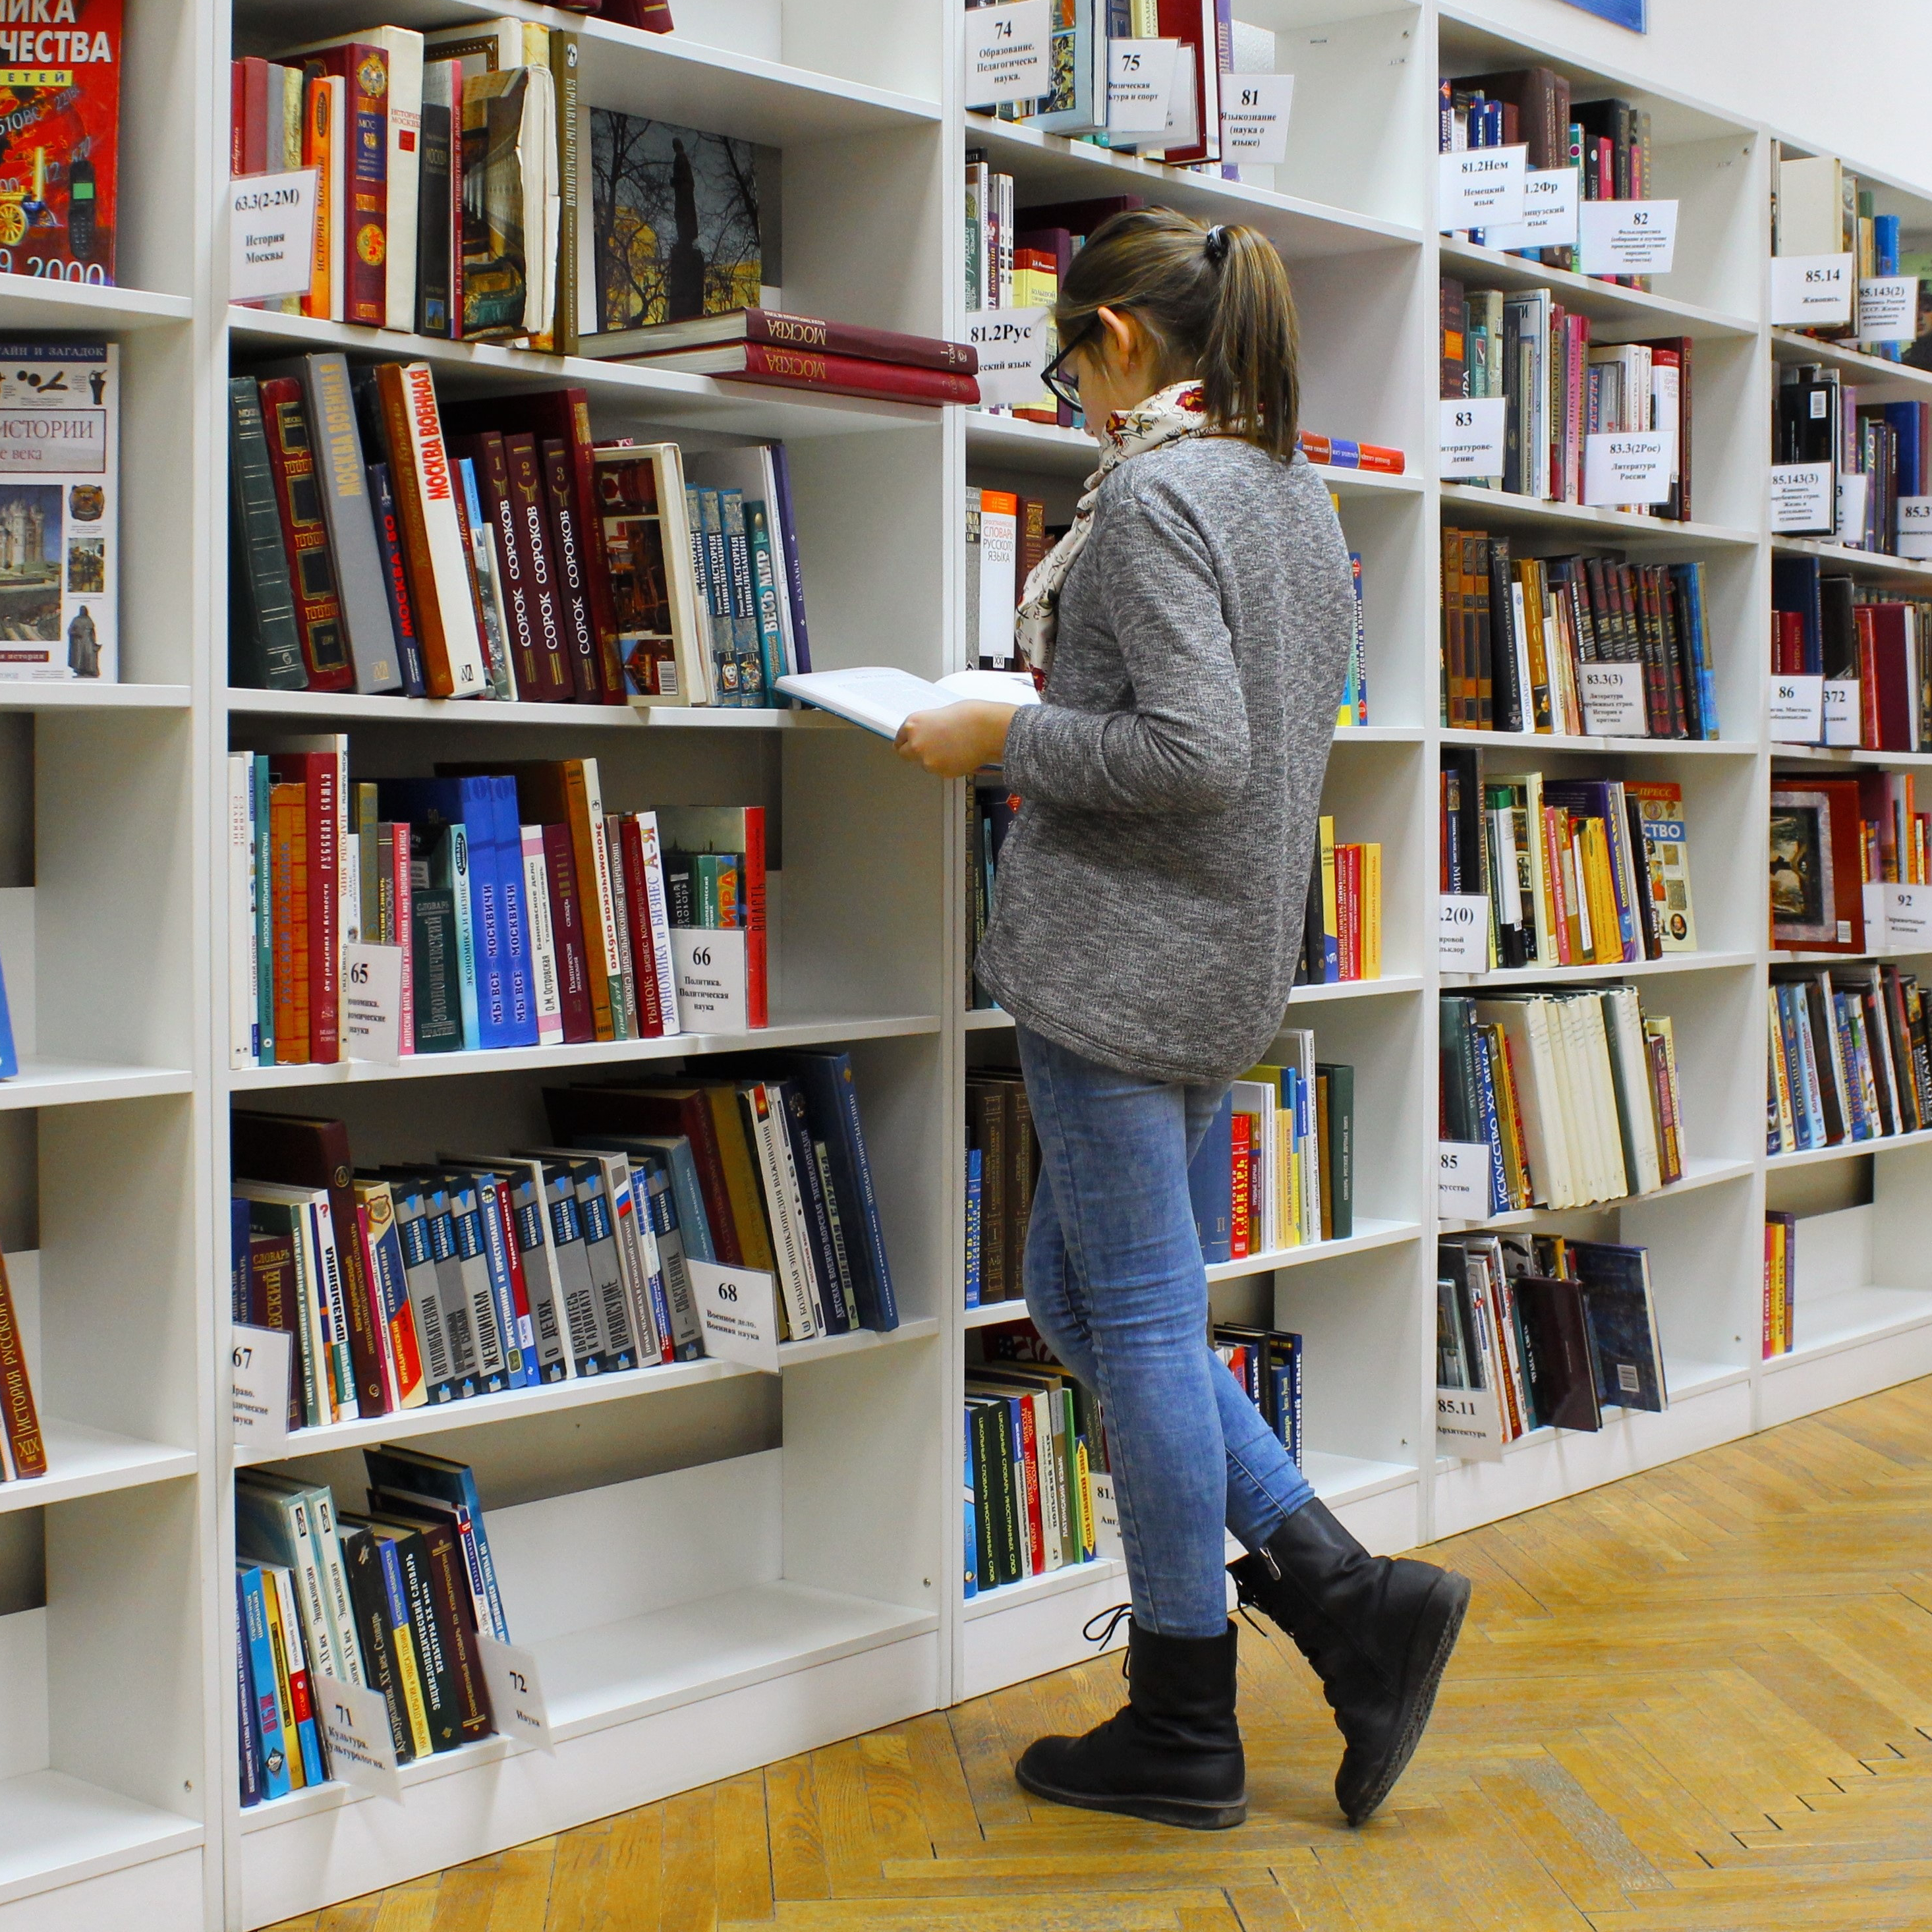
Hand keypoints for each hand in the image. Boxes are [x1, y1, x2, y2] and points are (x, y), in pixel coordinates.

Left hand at [895, 700, 1018, 778]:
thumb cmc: (971, 716)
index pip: (899, 739)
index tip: (910, 745)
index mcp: (913, 723)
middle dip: (915, 753)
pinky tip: (960, 755)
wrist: (987, 729)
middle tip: (930, 751)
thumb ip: (929, 727)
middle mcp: (915, 742)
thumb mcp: (942, 715)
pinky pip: (940, 771)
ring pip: (925, 764)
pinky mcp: (940, 772)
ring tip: (954, 749)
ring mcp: (927, 760)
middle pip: (904, 755)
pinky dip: (948, 766)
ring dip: (934, 760)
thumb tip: (929, 736)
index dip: (907, 742)